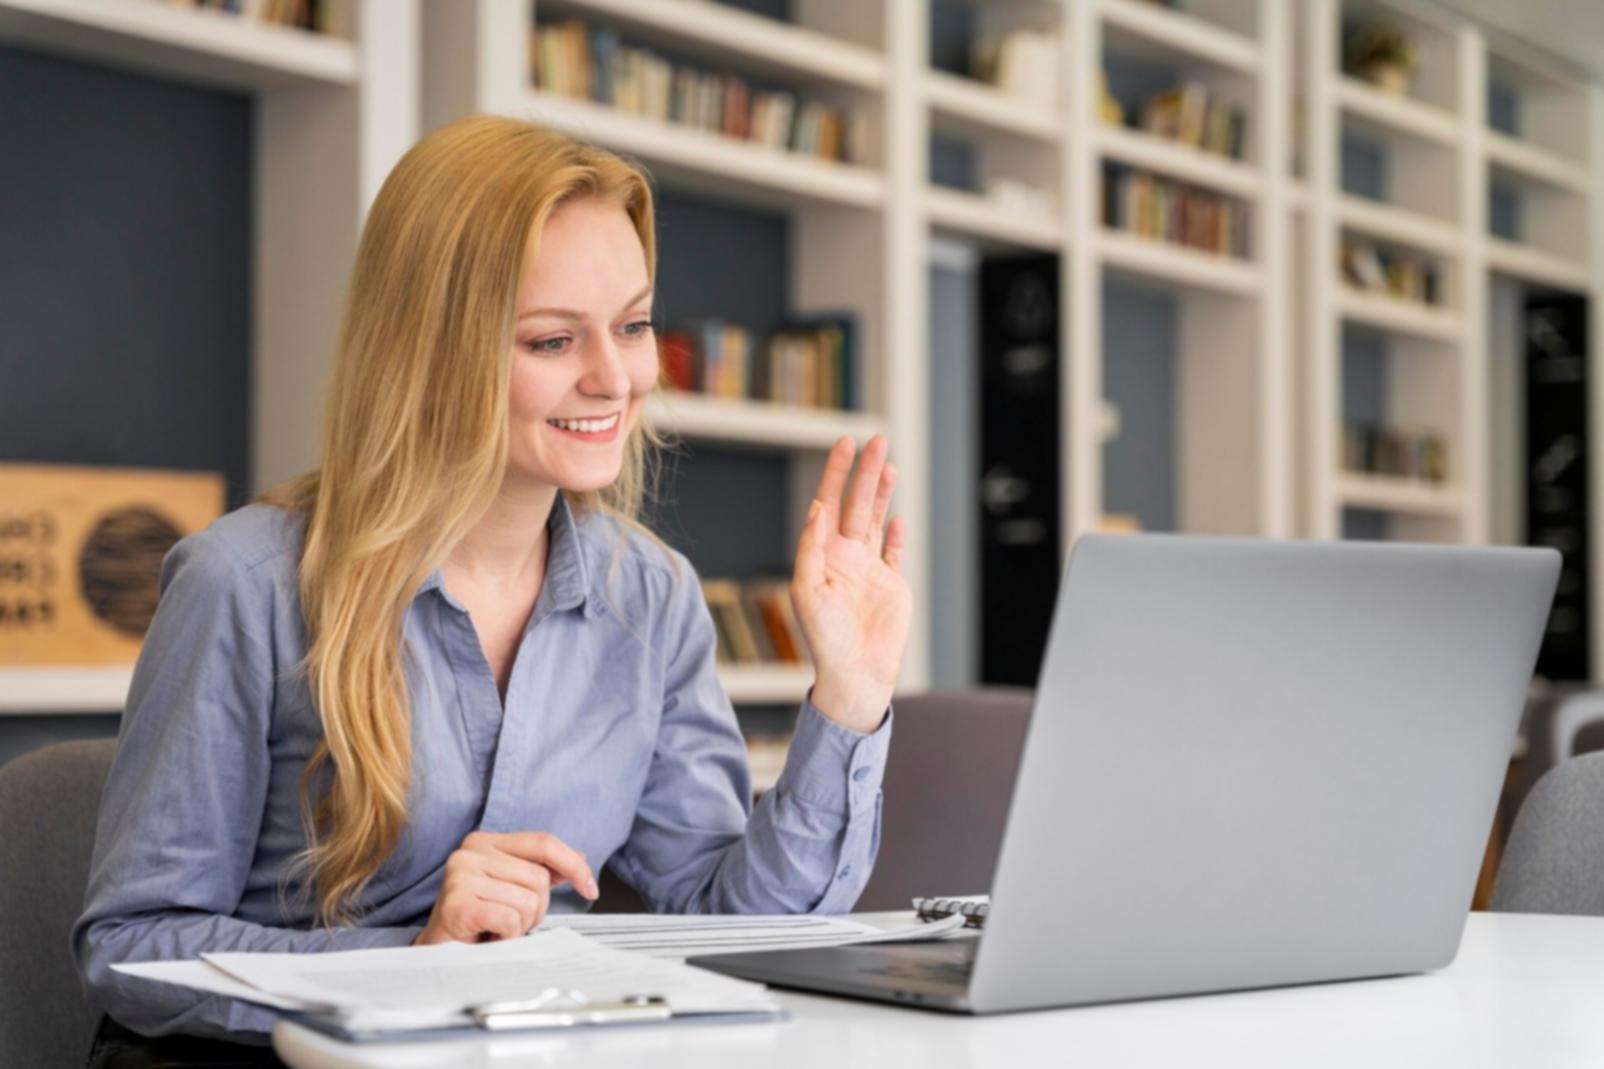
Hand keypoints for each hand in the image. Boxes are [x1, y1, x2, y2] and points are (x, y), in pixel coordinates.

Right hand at [414, 831, 598, 944]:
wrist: (440, 956)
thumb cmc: (478, 922)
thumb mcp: (514, 889)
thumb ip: (542, 870)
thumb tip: (580, 859)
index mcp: (485, 841)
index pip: (544, 842)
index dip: (574, 865)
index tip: (591, 889)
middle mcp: (470, 851)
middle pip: (539, 878)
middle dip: (536, 909)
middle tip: (509, 921)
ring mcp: (460, 875)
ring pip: (528, 901)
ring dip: (519, 925)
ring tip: (495, 929)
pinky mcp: (457, 903)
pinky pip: (510, 919)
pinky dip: (507, 936)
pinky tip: (487, 937)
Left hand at [791, 435, 912, 732]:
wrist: (856, 673)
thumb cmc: (824, 638)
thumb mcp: (807, 591)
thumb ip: (810, 548)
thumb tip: (818, 509)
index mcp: (822, 554)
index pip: (828, 503)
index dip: (836, 474)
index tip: (845, 444)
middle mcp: (844, 557)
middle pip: (856, 504)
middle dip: (865, 472)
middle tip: (877, 441)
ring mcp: (869, 570)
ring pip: (876, 520)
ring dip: (882, 492)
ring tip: (889, 463)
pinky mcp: (891, 585)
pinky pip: (893, 552)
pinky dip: (895, 534)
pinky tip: (897, 516)